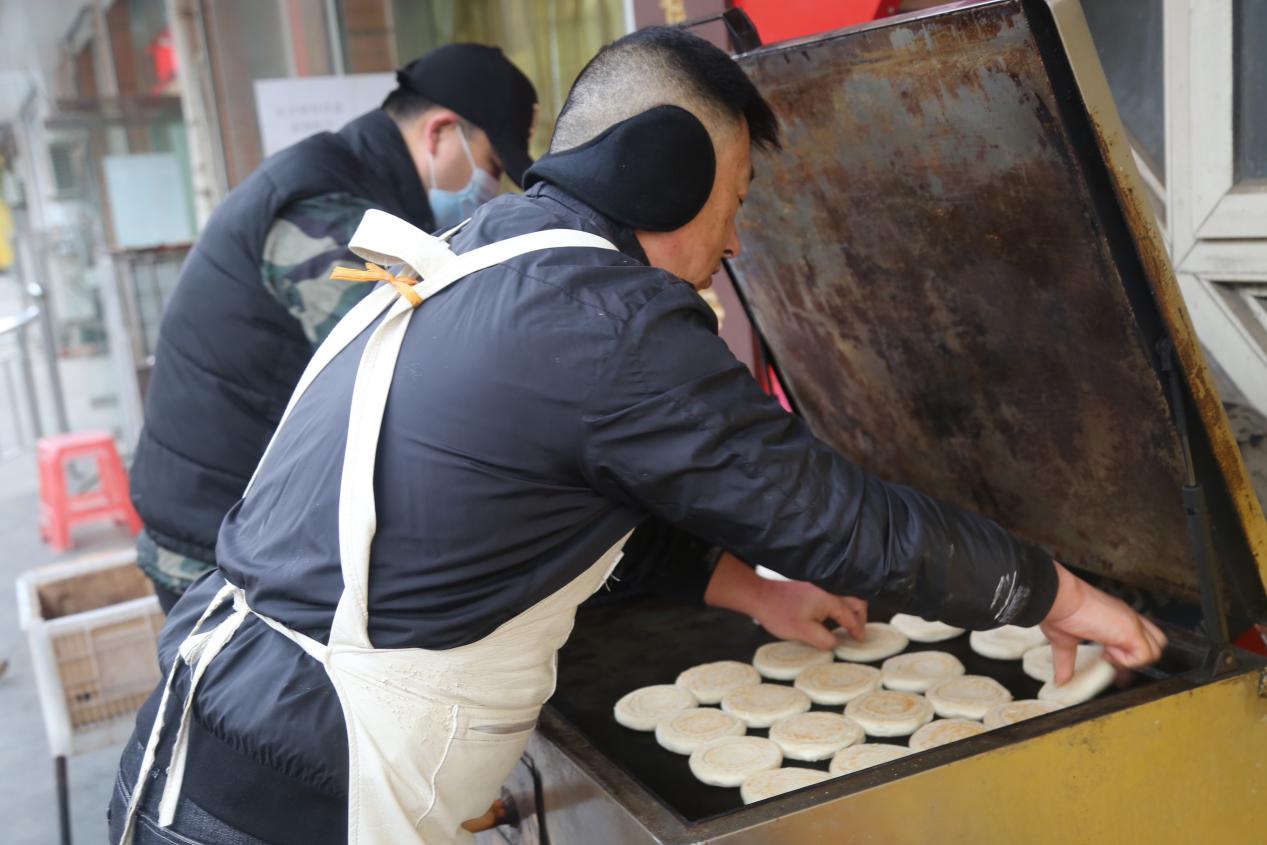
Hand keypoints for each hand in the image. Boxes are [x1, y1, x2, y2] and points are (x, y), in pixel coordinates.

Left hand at [703, 552, 866, 648]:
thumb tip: (836, 643)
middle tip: (858, 631)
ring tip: (848, 624)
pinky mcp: (810, 586)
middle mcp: (828, 589)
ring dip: (850, 610)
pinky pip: (833, 595)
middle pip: (855, 600)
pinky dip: (839, 605)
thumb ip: (824, 639)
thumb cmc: (779, 613)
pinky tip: (832, 616)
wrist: (759, 595)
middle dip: (860, 616)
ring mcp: (819, 586)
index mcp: (829, 600)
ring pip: (844, 596)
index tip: (860, 639)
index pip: (851, 616)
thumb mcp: (804, 633)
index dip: (858, 629)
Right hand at [1039, 561, 1166, 683]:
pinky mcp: (1133, 630)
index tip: (1110, 663)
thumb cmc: (1058, 611)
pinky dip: (1128, 661)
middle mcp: (1127, 618)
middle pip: (1155, 642)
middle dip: (1138, 657)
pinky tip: (1108, 652)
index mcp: (1114, 617)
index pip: (1137, 637)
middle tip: (1113, 662)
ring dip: (1131, 660)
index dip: (1128, 653)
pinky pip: (1145, 656)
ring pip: (1155, 650)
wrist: (1058, 598)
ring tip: (1107, 654)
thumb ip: (1066, 661)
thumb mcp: (1064, 640)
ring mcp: (1132, 623)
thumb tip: (1060, 680)